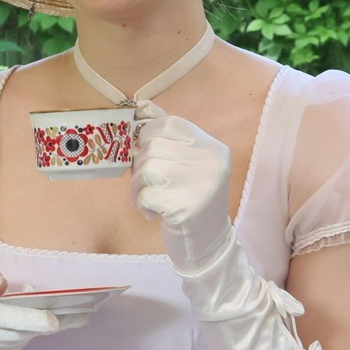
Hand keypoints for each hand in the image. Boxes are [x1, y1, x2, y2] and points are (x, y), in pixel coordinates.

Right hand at [0, 264, 78, 349]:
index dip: (26, 320)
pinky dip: (42, 331)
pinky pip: (24, 343)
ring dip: (55, 324)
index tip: (52, 321)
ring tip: (85, 309)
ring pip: (27, 337)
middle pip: (22, 330)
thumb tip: (3, 285)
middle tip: (87, 308)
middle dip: (54, 320)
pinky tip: (65, 319)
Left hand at [132, 103, 235, 274]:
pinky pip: (145, 194)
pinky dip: (142, 204)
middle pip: (152, 146)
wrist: (208, 244)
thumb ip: (167, 137)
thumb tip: (141, 106)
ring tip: (152, 199)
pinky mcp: (187, 206)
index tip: (145, 153)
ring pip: (146, 169)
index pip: (169, 123)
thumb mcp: (186, 164)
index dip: (147, 135)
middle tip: (148, 184)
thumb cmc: (189, 200)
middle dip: (139, 166)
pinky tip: (156, 213)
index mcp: (211, 147)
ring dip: (138, 187)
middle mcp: (211, 160)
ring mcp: (201, 183)